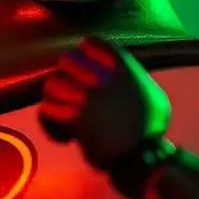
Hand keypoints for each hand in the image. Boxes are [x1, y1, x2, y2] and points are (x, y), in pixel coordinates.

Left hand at [39, 36, 170, 171]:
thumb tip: (122, 75)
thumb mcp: (152, 95)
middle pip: (67, 60)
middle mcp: (101, 77)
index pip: (90, 43)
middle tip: (72, 92)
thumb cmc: (150, 129)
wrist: (142, 156)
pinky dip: (49, 122)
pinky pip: (46, 111)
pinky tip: (63, 133)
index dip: (84, 53)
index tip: (87, 68)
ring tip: (64, 110)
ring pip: (52, 84)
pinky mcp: (73, 120)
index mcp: (121, 67)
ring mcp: (86, 97)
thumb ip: (133, 81)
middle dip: (66, 74)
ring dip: (54, 97)